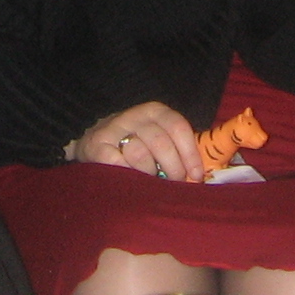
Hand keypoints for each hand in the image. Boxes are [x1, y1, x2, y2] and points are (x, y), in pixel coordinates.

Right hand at [69, 100, 204, 182]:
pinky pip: (118, 164)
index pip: (178, 127)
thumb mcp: (157, 135)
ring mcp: (114, 129)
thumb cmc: (135, 143)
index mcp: (154, 111)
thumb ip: (178, 148)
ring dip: (150, 173)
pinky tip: (131, 180)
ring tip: (151, 181)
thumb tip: (201, 173)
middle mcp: (134, 116)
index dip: (190, 154)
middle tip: (175, 183)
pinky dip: (129, 175)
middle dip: (173, 168)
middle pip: (161, 142)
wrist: (93, 140)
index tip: (196, 175)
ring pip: (140, 153)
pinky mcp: (97, 145)